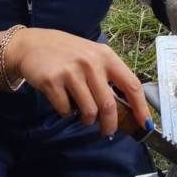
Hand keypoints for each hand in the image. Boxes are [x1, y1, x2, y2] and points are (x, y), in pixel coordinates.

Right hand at [6, 28, 150, 136]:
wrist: (32, 45)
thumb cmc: (67, 53)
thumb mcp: (92, 56)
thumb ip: (108, 76)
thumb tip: (127, 107)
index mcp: (106, 56)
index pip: (131, 84)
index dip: (140, 107)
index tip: (144, 123)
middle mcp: (91, 63)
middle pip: (109, 105)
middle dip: (110, 125)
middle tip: (107, 132)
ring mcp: (71, 72)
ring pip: (89, 111)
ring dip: (87, 120)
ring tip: (82, 114)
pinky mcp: (52, 81)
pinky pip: (66, 110)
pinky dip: (66, 113)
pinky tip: (63, 102)